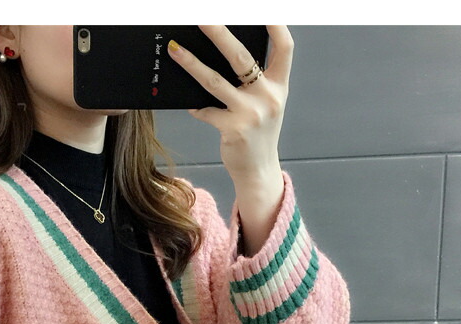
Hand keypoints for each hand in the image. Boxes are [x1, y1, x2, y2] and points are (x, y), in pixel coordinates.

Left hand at [167, 25, 293, 181]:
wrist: (258, 170)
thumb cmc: (259, 134)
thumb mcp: (268, 104)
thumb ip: (257, 81)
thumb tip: (226, 54)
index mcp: (280, 86)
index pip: (284, 48)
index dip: (275, 24)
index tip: (263, 9)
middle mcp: (268, 97)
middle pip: (241, 57)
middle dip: (219, 34)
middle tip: (202, 18)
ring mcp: (250, 113)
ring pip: (215, 81)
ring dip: (192, 64)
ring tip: (175, 49)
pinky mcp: (233, 129)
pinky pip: (206, 110)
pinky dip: (196, 106)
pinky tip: (189, 104)